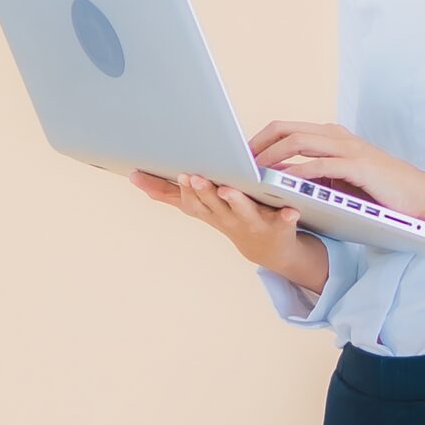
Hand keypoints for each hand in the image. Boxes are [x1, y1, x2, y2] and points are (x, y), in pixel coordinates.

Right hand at [128, 165, 309, 271]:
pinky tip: (291, 210)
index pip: (192, 201)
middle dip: (204, 192)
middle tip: (195, 178)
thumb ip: (167, 193)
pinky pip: (283, 222)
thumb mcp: (198, 206)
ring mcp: (253, 224)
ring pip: (243, 212)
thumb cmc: (231, 217)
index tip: (179, 175)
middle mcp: (228, 219)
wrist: (270, 249)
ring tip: (231, 191)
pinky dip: (286, 217)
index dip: (185, 190)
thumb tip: (133, 176)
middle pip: (213, 205)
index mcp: (210, 211)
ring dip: (237, 203)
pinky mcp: (279, 227)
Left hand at [247, 121, 424, 220]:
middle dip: (257, 145)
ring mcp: (347, 149)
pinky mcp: (358, 166)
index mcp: (329, 137)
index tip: (237, 158)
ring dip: (272, 156)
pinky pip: (321, 165)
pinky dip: (299, 172)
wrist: (417, 197)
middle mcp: (335, 136)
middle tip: (236, 164)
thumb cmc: (377, 192)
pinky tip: (283, 183)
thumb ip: (313, 175)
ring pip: (299, 142)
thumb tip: (278, 182)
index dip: (259, 140)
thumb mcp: (338, 181)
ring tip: (252, 173)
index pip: (285, 129)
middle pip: (286, 130)